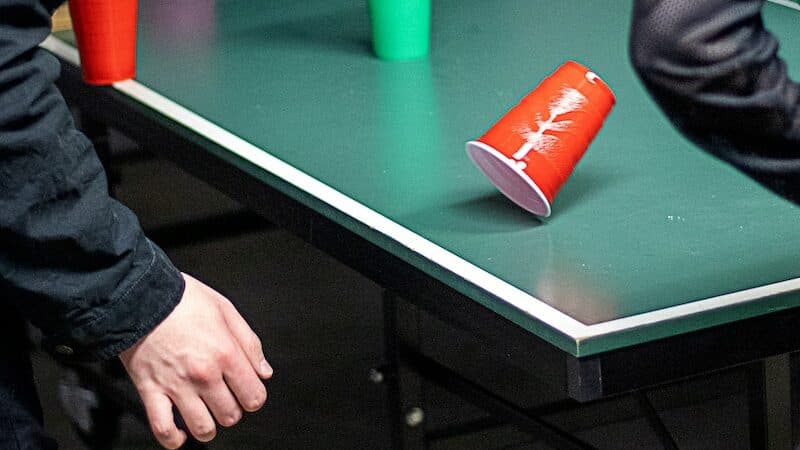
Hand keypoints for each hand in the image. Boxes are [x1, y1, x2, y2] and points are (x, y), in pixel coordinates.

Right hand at [119, 273, 272, 448]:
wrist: (140, 296)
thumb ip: (249, 343)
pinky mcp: (151, 391)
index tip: (247, 392)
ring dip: (208, 427)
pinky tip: (180, 435)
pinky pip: (163, 428)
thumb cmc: (182, 299)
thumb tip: (264, 372)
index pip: (253, 396)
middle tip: (225, 399)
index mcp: (225, 354)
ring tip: (206, 417)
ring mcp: (177, 386)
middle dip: (232, 410)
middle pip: (230, 415)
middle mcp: (204, 374)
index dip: (253, 397)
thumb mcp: (226, 310)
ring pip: (202, 428)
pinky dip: (173, 439)